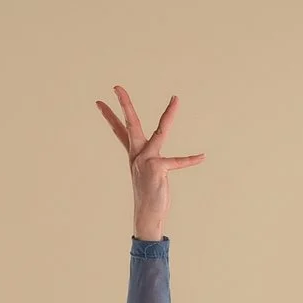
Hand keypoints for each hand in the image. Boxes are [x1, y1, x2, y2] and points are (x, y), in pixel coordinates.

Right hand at [95, 86, 203, 240]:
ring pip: (160, 132)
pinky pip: (178, 162)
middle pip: (130, 124)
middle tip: (116, 86)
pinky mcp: (158, 168)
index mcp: (133, 154)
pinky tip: (202, 157)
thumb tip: (152, 163)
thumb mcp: (145, 175)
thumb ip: (147, 162)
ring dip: (169, 115)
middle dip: (124, 104)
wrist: (147, 216)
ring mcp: (147, 160)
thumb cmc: (149, 196)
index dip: (110, 115)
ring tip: (176, 99)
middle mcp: (138, 154)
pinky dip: (191, 160)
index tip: (100, 101)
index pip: (119, 131)